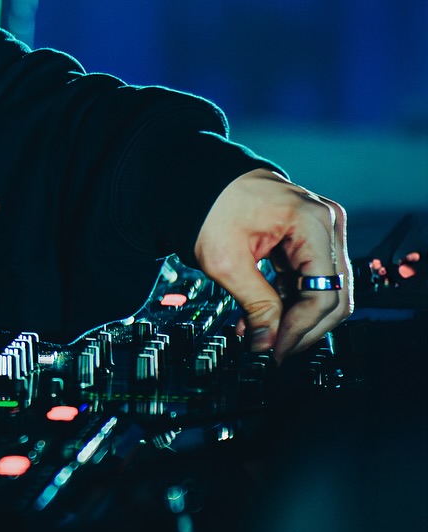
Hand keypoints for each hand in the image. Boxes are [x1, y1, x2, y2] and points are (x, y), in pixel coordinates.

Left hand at [194, 169, 351, 361]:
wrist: (198, 179)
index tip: (276, 352)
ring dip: (294, 317)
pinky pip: (310, 278)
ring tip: (258, 333)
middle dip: (302, 328)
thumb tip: (268, 345)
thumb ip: (255, 306)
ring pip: (325, 290)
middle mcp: (327, 222)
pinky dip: (289, 301)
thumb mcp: (226, 261)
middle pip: (333, 295)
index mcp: (312, 222)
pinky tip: (261, 316)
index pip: (324, 294)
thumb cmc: (209, 208)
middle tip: (272, 349)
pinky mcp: (309, 236)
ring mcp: (322, 228)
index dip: (300, 330)